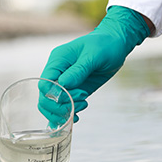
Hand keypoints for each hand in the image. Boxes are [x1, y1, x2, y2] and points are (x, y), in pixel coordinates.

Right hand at [40, 6, 149, 121]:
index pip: (44, 83)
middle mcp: (57, 72)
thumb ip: (79, 70)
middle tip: (81, 103)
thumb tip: (64, 84)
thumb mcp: (94, 55)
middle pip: (44, 97)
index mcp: (57, 60)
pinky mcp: (73, 90)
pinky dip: (67, 114)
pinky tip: (77, 116)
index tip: (76, 94)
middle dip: (60, 105)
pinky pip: (62, 106)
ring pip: (50, 104)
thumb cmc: (105, 45)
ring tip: (84, 105)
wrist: (116, 45)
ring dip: (64, 111)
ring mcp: (64, 82)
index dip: (55, 95)